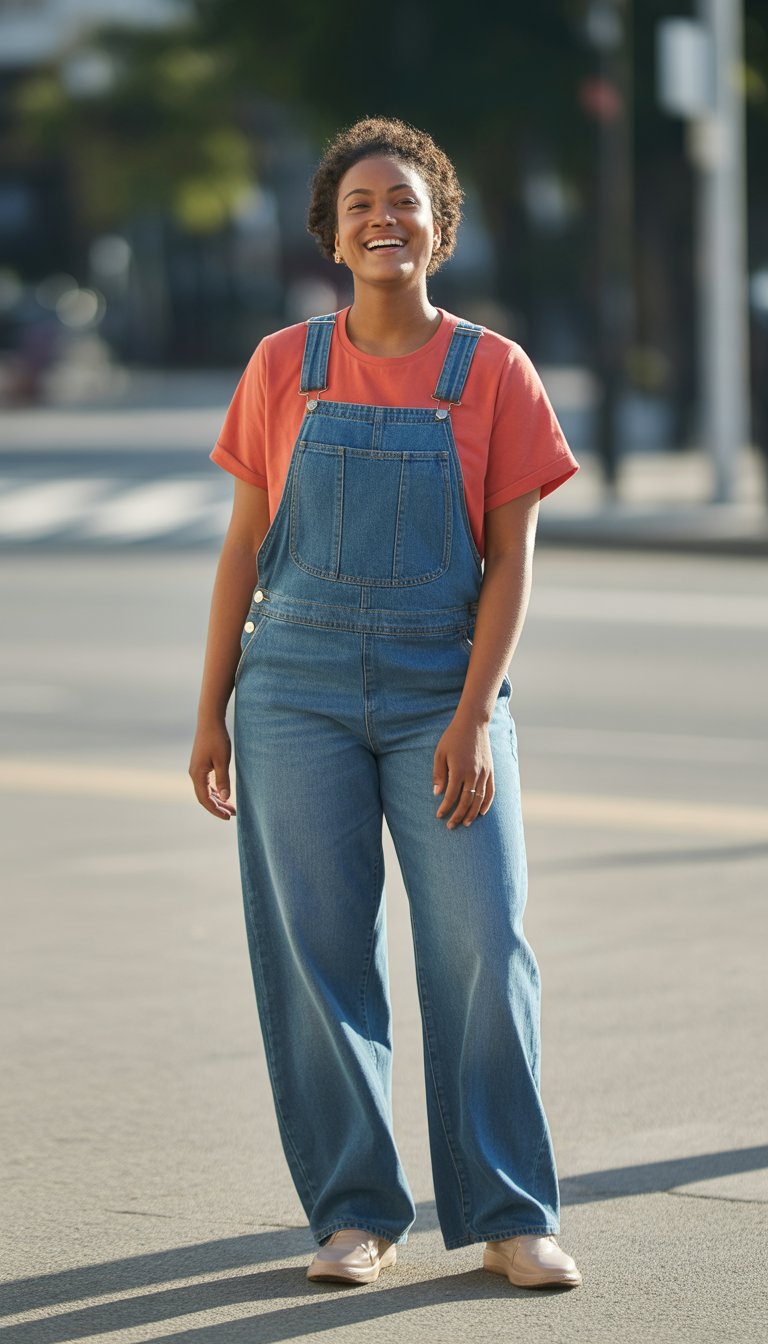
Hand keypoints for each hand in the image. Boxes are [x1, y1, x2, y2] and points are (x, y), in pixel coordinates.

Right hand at [189, 721, 236, 819]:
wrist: (210, 721)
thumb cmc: (216, 739)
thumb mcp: (222, 761)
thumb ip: (223, 780)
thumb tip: (224, 798)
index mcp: (197, 774)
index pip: (205, 799)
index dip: (216, 810)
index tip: (228, 817)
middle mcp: (194, 774)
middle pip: (204, 796)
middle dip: (218, 807)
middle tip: (232, 814)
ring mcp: (197, 769)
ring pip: (206, 790)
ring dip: (217, 799)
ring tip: (231, 807)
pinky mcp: (201, 764)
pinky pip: (207, 783)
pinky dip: (215, 790)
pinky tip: (224, 793)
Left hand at [433, 713, 493, 828]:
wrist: (473, 724)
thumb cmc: (452, 738)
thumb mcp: (440, 753)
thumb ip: (439, 774)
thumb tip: (437, 794)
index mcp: (458, 770)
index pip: (451, 796)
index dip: (445, 808)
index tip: (439, 815)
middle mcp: (473, 774)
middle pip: (466, 801)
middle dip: (457, 815)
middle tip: (450, 826)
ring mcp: (484, 773)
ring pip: (479, 799)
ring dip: (472, 813)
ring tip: (465, 823)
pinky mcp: (491, 771)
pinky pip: (490, 791)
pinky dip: (487, 804)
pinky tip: (482, 813)